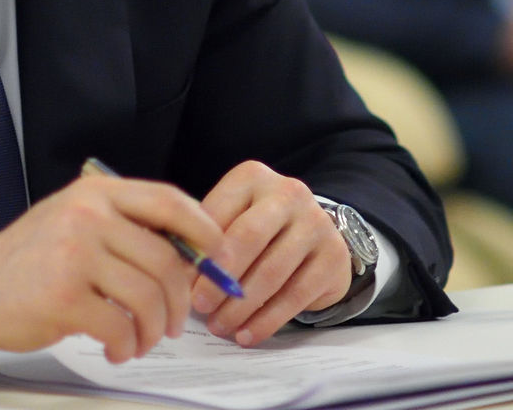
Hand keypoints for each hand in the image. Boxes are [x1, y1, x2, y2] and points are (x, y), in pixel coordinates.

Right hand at [0, 171, 225, 362]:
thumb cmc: (32, 259)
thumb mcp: (76, 221)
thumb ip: (125, 227)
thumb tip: (189, 255)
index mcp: (96, 194)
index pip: (168, 201)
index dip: (203, 228)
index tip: (215, 256)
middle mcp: (88, 217)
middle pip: (165, 260)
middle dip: (180, 300)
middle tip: (175, 322)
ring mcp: (75, 255)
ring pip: (148, 297)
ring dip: (154, 329)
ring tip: (142, 340)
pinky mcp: (64, 297)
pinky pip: (120, 327)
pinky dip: (127, 345)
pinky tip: (117, 348)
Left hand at [190, 161, 353, 346]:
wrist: (314, 236)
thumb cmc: (259, 230)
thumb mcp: (231, 220)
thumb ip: (206, 238)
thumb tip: (178, 273)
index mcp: (253, 177)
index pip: (219, 213)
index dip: (199, 250)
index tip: (180, 280)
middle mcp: (288, 193)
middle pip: (248, 238)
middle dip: (220, 277)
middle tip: (200, 306)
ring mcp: (316, 223)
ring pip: (272, 272)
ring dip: (241, 306)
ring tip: (220, 326)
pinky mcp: (334, 257)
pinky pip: (296, 295)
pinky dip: (267, 321)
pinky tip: (247, 334)